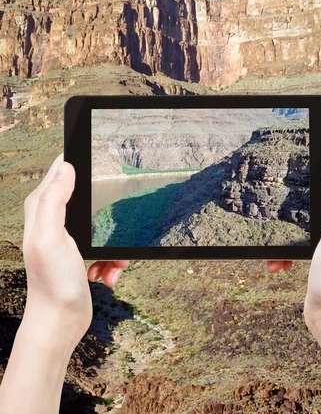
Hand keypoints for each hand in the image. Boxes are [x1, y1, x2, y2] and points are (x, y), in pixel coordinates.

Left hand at [23, 154, 128, 345]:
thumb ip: (54, 201)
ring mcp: (69, 235)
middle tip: (110, 230)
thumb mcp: (51, 238)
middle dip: (107, 212)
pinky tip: (106, 272)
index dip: (80, 163)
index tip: (100, 168)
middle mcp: (53, 218)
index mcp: (42, 207)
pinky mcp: (82, 252)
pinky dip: (112, 259)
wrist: (60, 321)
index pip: (61, 169)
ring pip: (104, 222)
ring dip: (114, 244)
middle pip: (90, 195)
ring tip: (110, 262)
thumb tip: (65, 167)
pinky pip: (108, 245)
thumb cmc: (52, 284)